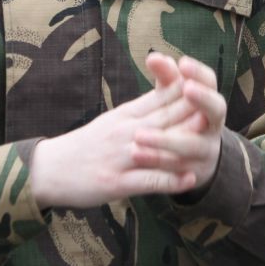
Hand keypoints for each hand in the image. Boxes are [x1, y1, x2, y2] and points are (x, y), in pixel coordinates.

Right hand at [31, 57, 211, 206]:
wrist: (47, 170)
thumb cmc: (84, 146)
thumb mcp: (111, 121)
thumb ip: (140, 110)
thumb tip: (169, 95)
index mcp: (126, 115)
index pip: (160, 96)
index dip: (186, 89)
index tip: (209, 84)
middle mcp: (125, 132)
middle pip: (163, 117)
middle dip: (191, 110)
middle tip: (216, 106)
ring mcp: (121, 157)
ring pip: (158, 147)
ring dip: (183, 142)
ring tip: (209, 139)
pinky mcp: (116, 182)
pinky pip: (147, 179)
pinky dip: (170, 180)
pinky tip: (189, 179)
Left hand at [136, 53, 225, 191]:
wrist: (193, 161)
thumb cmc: (178, 119)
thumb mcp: (172, 98)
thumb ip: (166, 78)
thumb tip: (154, 57)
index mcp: (208, 101)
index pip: (211, 82)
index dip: (199, 73)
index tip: (184, 63)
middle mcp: (212, 125)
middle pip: (215, 109)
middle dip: (201, 99)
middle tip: (187, 88)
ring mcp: (205, 150)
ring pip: (192, 144)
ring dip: (167, 140)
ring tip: (139, 135)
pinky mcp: (192, 173)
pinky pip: (177, 169)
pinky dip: (157, 163)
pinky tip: (137, 156)